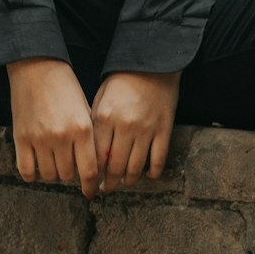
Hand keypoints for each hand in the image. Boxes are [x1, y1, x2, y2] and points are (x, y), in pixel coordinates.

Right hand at [7, 58, 99, 199]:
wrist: (37, 68)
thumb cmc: (66, 88)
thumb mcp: (86, 111)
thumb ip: (90, 139)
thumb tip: (94, 170)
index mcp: (82, 129)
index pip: (89, 171)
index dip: (92, 186)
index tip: (92, 192)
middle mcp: (61, 137)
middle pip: (68, 175)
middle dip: (72, 174)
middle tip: (71, 166)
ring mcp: (39, 139)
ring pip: (49, 175)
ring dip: (54, 173)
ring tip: (55, 161)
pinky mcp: (21, 138)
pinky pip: (26, 171)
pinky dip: (32, 174)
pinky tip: (37, 166)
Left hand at [91, 71, 180, 193]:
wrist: (152, 64)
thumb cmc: (122, 82)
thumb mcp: (100, 99)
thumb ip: (95, 126)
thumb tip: (90, 154)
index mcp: (105, 118)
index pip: (96, 156)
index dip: (92, 174)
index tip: (90, 183)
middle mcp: (125, 127)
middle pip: (115, 167)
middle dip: (109, 184)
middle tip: (105, 190)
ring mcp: (146, 130)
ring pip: (136, 167)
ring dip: (128, 181)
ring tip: (124, 183)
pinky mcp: (164, 130)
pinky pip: (158, 160)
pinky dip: (152, 172)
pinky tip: (147, 176)